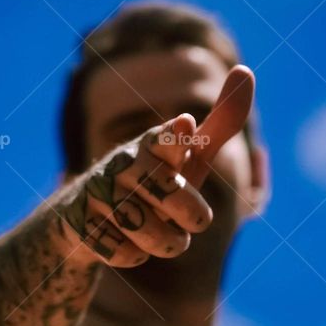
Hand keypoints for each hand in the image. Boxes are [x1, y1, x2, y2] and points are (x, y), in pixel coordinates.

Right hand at [57, 65, 254, 267]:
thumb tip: (246, 70)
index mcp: (153, 144)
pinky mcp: (80, 224)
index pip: (167, 139)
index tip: (186, 126)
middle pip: (173, 198)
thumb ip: (220, 124)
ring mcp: (98, 193)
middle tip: (192, 217)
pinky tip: (123, 240)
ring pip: (153, 234)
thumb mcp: (188, 156)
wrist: (85, 218)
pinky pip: (127, 254)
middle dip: (193, 216)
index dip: (177, 137)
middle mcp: (123, 163)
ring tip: (158, 231)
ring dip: (165, 241)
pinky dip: (134, 255)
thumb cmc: (153, 182)